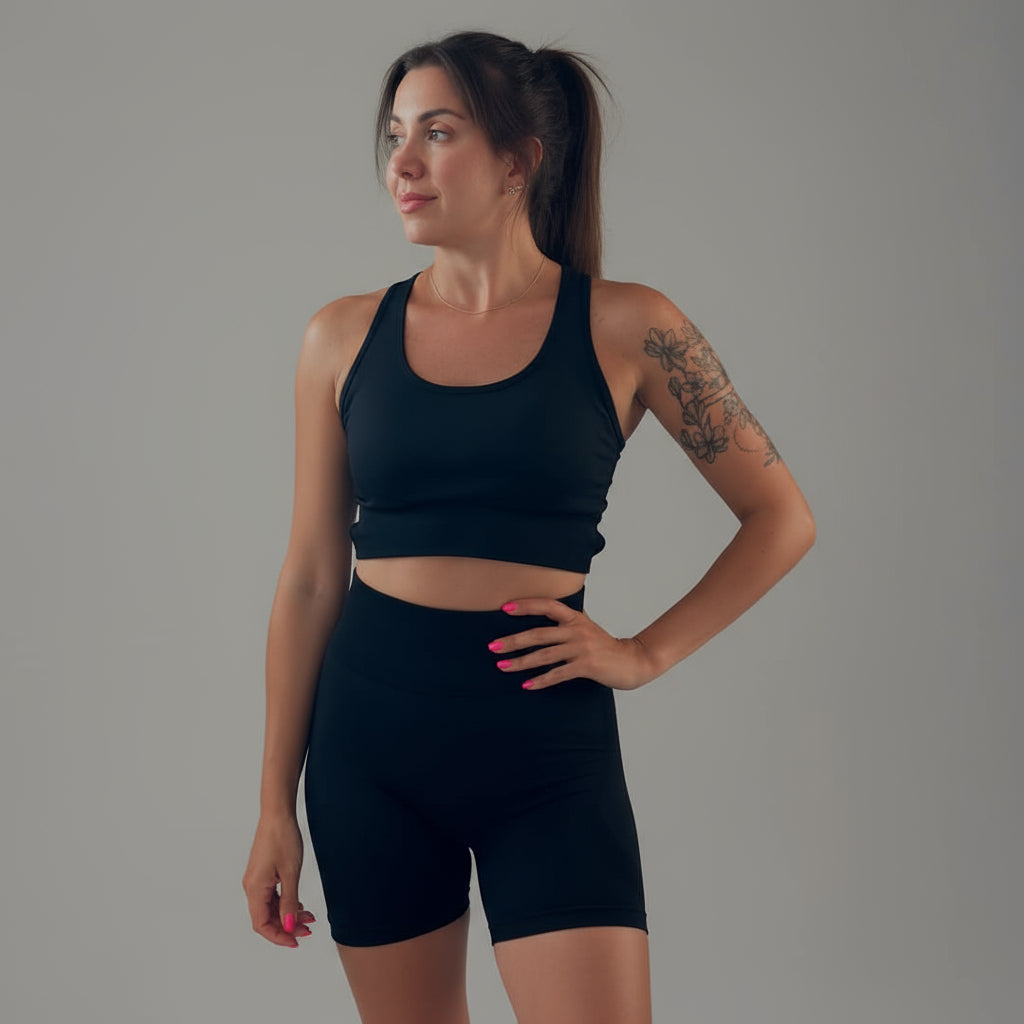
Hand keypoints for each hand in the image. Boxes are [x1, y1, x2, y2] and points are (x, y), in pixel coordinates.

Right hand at [242, 814, 315, 947]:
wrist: (277, 814)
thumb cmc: (283, 839)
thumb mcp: (291, 873)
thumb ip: (289, 902)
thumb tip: (288, 926)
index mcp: (254, 889)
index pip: (262, 925)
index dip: (279, 936)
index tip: (297, 941)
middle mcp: (251, 887)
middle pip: (266, 918)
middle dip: (287, 926)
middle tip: (309, 928)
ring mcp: (256, 880)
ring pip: (270, 907)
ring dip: (288, 915)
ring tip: (309, 917)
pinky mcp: (262, 873)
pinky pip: (271, 896)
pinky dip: (285, 902)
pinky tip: (300, 905)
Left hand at [488, 597, 656, 690]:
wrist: (632, 661)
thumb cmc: (604, 646)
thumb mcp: (586, 627)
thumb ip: (567, 622)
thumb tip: (543, 616)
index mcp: (575, 618)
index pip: (547, 606)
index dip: (526, 605)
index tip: (505, 608)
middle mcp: (577, 630)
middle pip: (539, 633)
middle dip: (513, 640)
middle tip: (492, 646)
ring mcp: (582, 648)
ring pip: (545, 655)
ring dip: (521, 662)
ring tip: (502, 666)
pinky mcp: (586, 666)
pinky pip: (558, 674)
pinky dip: (541, 680)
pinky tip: (527, 685)